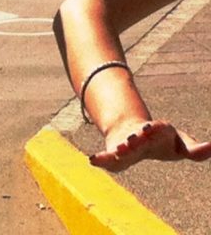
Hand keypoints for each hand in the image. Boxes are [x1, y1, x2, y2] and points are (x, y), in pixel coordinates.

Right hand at [91, 119, 210, 171]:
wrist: (130, 133)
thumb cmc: (161, 141)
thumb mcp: (181, 144)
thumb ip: (196, 150)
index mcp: (156, 131)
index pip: (157, 129)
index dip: (153, 129)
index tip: (149, 128)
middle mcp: (138, 135)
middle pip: (136, 137)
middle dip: (135, 139)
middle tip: (131, 142)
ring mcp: (125, 145)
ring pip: (122, 146)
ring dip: (120, 149)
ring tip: (117, 151)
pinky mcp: (114, 154)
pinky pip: (106, 157)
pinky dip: (100, 159)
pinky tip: (93, 160)